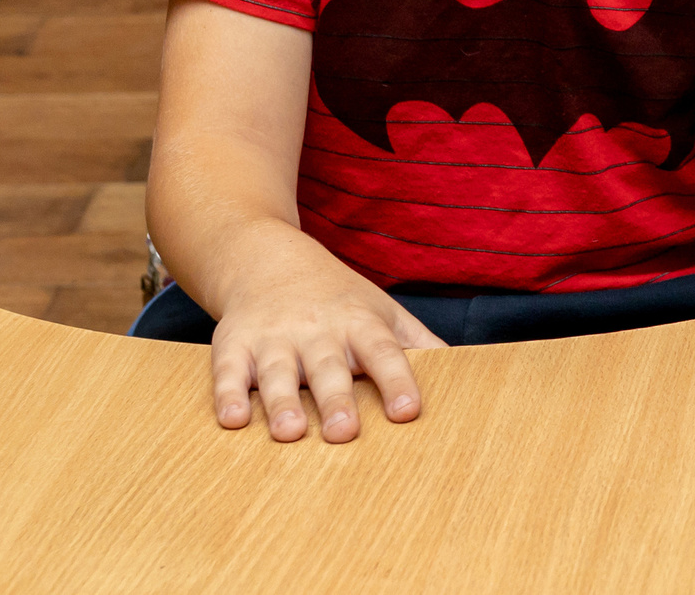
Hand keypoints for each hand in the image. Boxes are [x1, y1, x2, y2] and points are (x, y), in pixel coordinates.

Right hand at [208, 227, 445, 440]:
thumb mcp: (383, 312)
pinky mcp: (233, 345)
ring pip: (277, 372)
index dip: (397, 381)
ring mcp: (273, 337)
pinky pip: (227, 371)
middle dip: (336, 399)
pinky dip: (227, 394)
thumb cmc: (338, 300)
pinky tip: (232, 420)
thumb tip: (467, 372)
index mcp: (360, 324)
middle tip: (345, 434)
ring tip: (290, 434)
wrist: (269, 260)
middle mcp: (317, 330)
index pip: (384, 352)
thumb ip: (417, 344)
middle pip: (328, 366)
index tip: (408, 412)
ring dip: (282, 402)